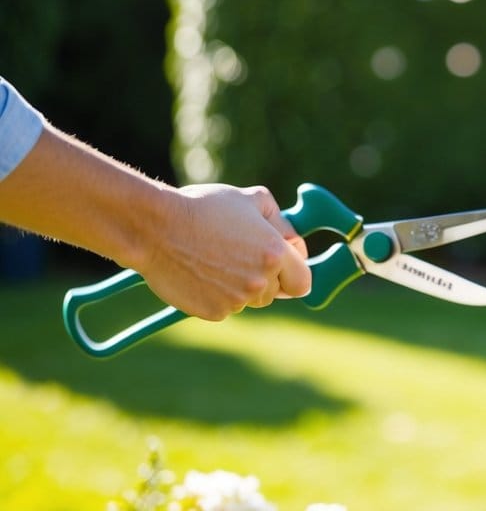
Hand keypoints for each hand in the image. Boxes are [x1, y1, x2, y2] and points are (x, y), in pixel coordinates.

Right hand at [136, 184, 311, 320]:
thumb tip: (293, 240)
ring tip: (217, 260)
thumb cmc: (204, 208)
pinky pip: (225, 307)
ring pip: (249, 299)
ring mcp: (236, 300)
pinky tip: (201, 272)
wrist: (157, 229)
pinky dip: (218, 294)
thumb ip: (281, 221)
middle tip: (242, 256)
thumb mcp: (251, 200)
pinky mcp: (213, 312)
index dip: (295, 273)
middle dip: (266, 277)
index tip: (285, 265)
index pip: (303, 281)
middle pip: (276, 291)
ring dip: (242, 286)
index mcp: (275, 254)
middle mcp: (259, 282)